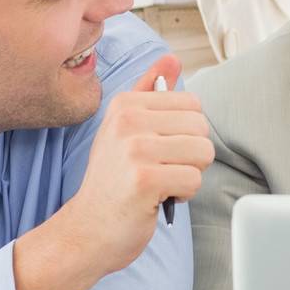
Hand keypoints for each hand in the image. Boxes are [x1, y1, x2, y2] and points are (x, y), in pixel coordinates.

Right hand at [13, 56, 209, 289]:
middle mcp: (128, 121)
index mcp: (126, 105)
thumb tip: (171, 59)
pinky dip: (184, 194)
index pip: (193, 104)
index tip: (159, 150)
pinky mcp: (145, 180)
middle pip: (202, 127)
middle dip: (192, 154)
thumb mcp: (124, 130)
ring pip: (203, 153)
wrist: (86, 230)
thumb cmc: (113, 181)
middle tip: (160, 170)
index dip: (186, 133)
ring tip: (160, 183)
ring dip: (189, 174)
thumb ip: (149, 92)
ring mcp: (135, 150)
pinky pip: (195, 179)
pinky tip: (158, 198)